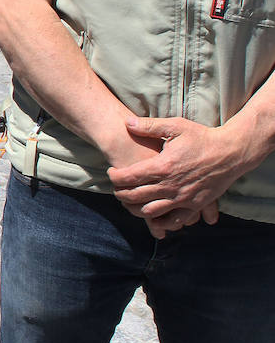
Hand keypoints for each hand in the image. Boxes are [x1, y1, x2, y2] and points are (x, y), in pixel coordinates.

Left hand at [108, 116, 239, 232]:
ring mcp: (183, 198)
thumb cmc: (202, 138)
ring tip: (131, 201)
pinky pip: (173, 219)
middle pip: (135, 196)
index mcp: (163, 166)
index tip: (111, 172)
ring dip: (136, 208)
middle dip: (121, 194)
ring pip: (151, 211)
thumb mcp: (175, 126)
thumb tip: (126, 122)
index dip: (115, 177)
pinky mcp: (194, 205)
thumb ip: (149, 126)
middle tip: (116, 189)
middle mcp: (171, 185)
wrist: (231, 153)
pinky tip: (154, 215)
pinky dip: (161, 220)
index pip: (129, 177)